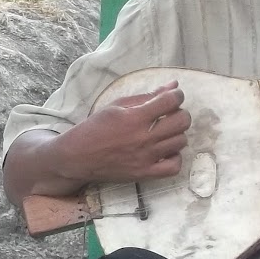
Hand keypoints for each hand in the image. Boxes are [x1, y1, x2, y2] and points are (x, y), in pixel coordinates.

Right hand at [54, 82, 190, 184]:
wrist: (77, 158)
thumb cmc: (95, 128)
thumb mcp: (116, 106)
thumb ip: (146, 96)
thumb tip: (173, 85)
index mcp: (135, 117)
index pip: (171, 101)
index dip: (177, 95)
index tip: (172, 97)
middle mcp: (143, 138)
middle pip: (182, 121)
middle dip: (180, 113)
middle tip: (170, 114)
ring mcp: (145, 158)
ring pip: (180, 142)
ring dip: (177, 134)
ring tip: (165, 133)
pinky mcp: (144, 174)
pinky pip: (174, 167)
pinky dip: (175, 157)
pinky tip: (166, 151)